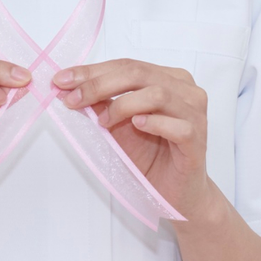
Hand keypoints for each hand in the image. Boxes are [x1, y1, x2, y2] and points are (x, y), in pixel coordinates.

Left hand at [52, 59, 212, 218]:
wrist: (176, 195)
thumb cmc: (150, 158)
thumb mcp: (118, 128)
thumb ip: (102, 105)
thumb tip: (70, 88)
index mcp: (169, 79)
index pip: (128, 66)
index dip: (93, 71)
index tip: (61, 80)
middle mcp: (186, 91)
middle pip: (139, 74)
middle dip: (99, 84)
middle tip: (72, 99)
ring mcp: (195, 114)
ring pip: (158, 94)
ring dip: (123, 105)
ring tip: (103, 122)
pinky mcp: (198, 140)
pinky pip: (178, 126)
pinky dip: (154, 122)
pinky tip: (137, 125)